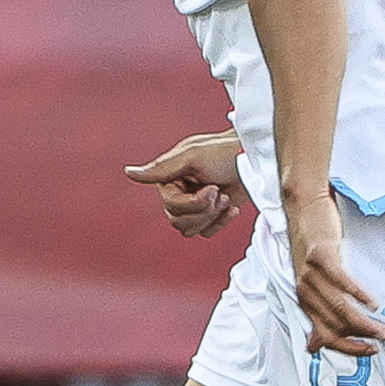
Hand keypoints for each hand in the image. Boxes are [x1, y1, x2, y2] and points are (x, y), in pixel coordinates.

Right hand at [123, 131, 247, 239]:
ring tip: (225, 198)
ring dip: (212, 217)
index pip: (170, 205)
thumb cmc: (225, 151)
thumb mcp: (192, 157)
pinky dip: (222, 223)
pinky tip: (232, 207)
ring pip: (189, 230)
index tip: (211, 188)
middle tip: (219, 192)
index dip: (192, 203)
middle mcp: (179, 192)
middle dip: (203, 210)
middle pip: (177, 221)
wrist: (256, 159)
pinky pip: (207, 233)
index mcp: (170, 178)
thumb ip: (160, 169)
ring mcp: (195, 206)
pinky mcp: (211, 215)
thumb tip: (128, 172)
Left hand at [285, 190, 384, 356]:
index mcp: (304, 300)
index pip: (325, 337)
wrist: (304, 206)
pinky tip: (374, 303)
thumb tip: (315, 346)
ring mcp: (311, 274)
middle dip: (366, 336)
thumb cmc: (312, 243)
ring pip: (340, 309)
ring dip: (366, 322)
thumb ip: (318, 310)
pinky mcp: (320, 256)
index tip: (371, 351)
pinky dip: (359, 295)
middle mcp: (305, 291)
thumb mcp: (311, 280)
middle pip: (336, 326)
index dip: (349, 349)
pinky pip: (341, 282)